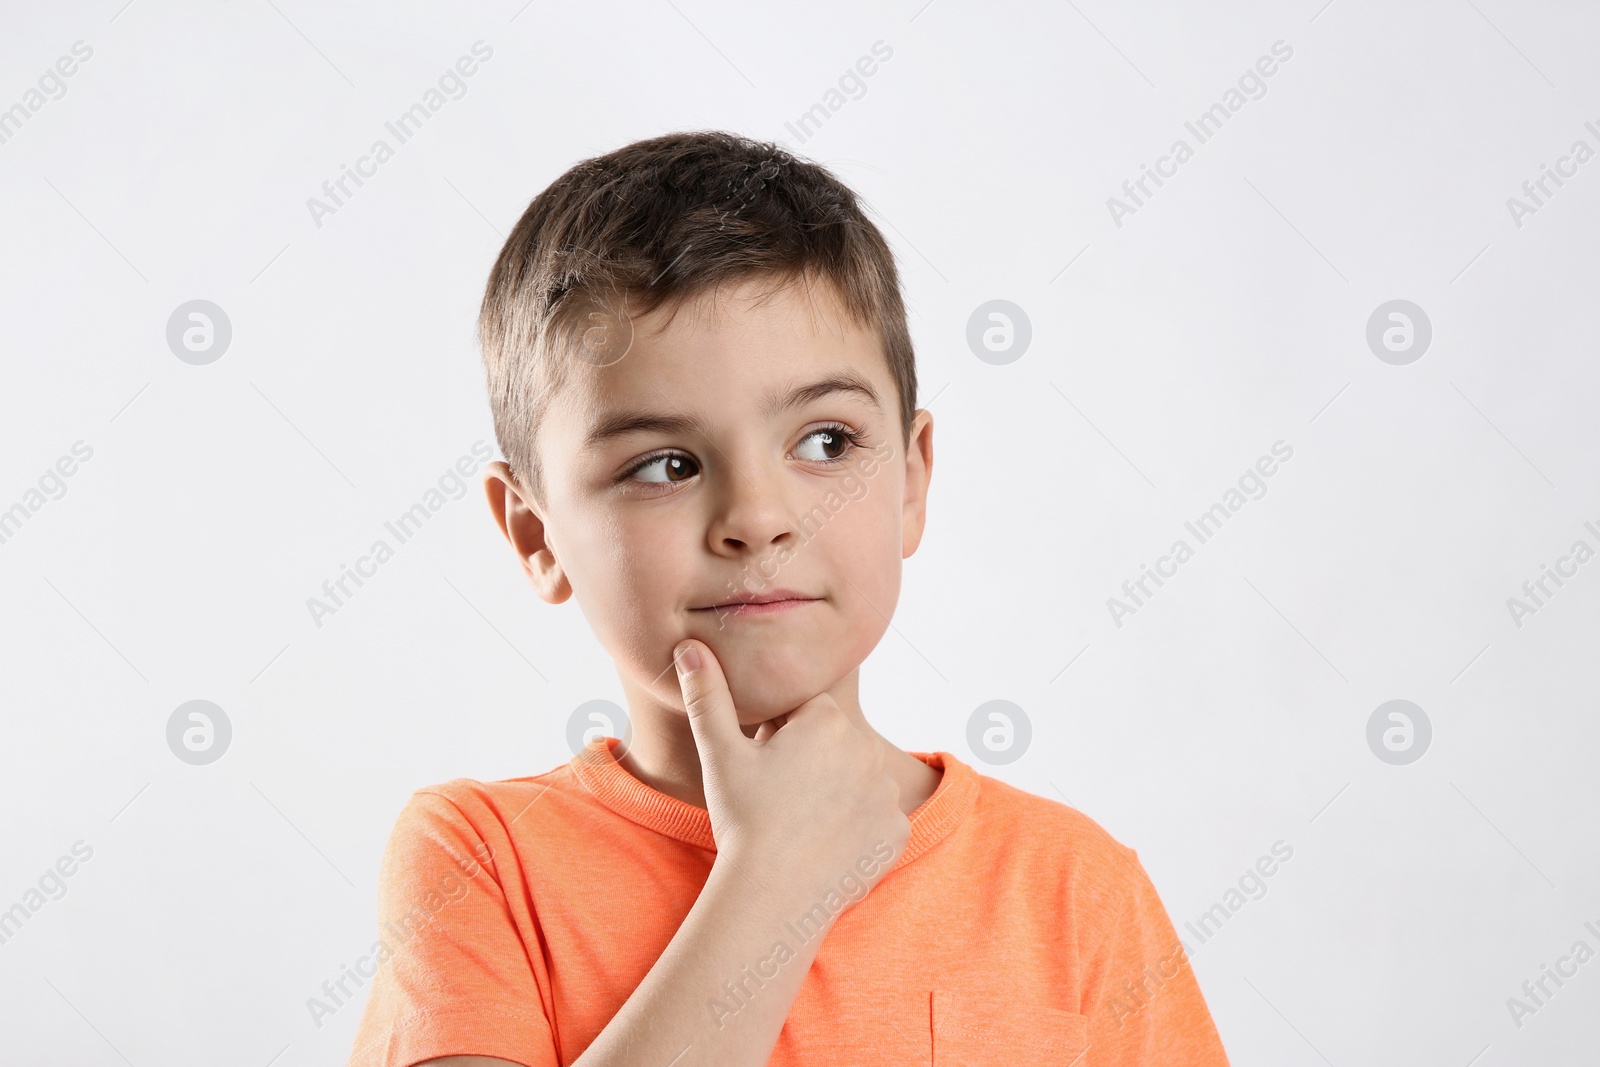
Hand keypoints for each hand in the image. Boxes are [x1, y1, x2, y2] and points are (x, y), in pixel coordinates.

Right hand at [673, 639, 910, 906]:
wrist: (773, 896)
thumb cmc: (743, 819)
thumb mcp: (720, 753)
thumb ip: (708, 695)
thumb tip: (689, 645)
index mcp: (827, 720)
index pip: (806, 712)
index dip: (780, 736)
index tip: (764, 764)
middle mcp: (867, 749)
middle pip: (835, 745)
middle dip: (811, 762)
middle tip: (778, 797)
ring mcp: (887, 793)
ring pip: (857, 781)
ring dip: (837, 793)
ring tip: (801, 823)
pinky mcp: (896, 832)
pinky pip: (877, 821)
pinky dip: (856, 831)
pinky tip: (827, 846)